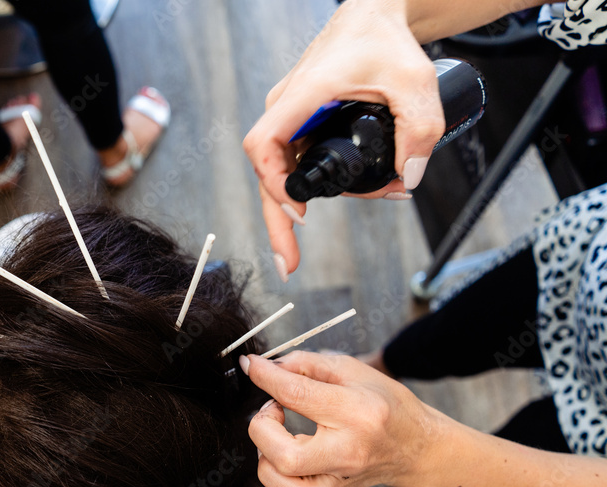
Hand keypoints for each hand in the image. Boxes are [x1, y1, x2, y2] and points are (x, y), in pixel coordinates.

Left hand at [241, 351, 444, 486]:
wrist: (416, 448)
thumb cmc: (384, 405)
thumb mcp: (352, 371)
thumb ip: (306, 364)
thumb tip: (266, 367)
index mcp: (356, 412)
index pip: (296, 395)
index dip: (265, 377)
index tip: (252, 366)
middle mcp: (348, 452)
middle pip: (285, 458)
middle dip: (262, 429)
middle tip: (273, 411)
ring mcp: (339, 481)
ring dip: (266, 460)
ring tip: (279, 440)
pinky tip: (287, 466)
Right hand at [242, 0, 444, 274]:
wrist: (376, 16)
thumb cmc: (386, 40)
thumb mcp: (415, 81)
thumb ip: (419, 129)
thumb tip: (408, 177)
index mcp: (302, 95)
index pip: (263, 144)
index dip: (274, 182)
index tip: (300, 211)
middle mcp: (288, 109)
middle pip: (269, 172)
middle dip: (279, 222)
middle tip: (290, 264)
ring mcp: (294, 118)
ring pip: (293, 172)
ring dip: (329, 196)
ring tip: (387, 194)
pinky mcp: (305, 124)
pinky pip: (307, 161)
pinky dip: (333, 182)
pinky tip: (373, 187)